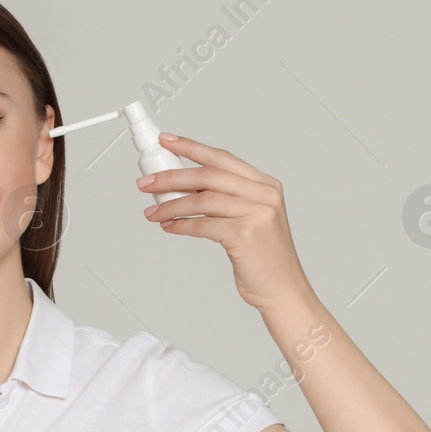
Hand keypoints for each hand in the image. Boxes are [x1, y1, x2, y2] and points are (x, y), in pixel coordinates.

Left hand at [137, 133, 310, 311]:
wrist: (283, 289)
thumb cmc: (264, 257)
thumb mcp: (251, 218)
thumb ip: (226, 199)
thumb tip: (184, 188)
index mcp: (265, 185)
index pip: (221, 158)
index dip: (191, 147)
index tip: (166, 142)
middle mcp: (264, 195)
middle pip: (208, 176)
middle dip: (171, 177)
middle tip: (147, 183)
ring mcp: (257, 214)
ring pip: (202, 201)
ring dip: (171, 205)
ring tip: (153, 212)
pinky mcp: (245, 235)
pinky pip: (203, 225)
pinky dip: (182, 225)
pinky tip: (170, 226)